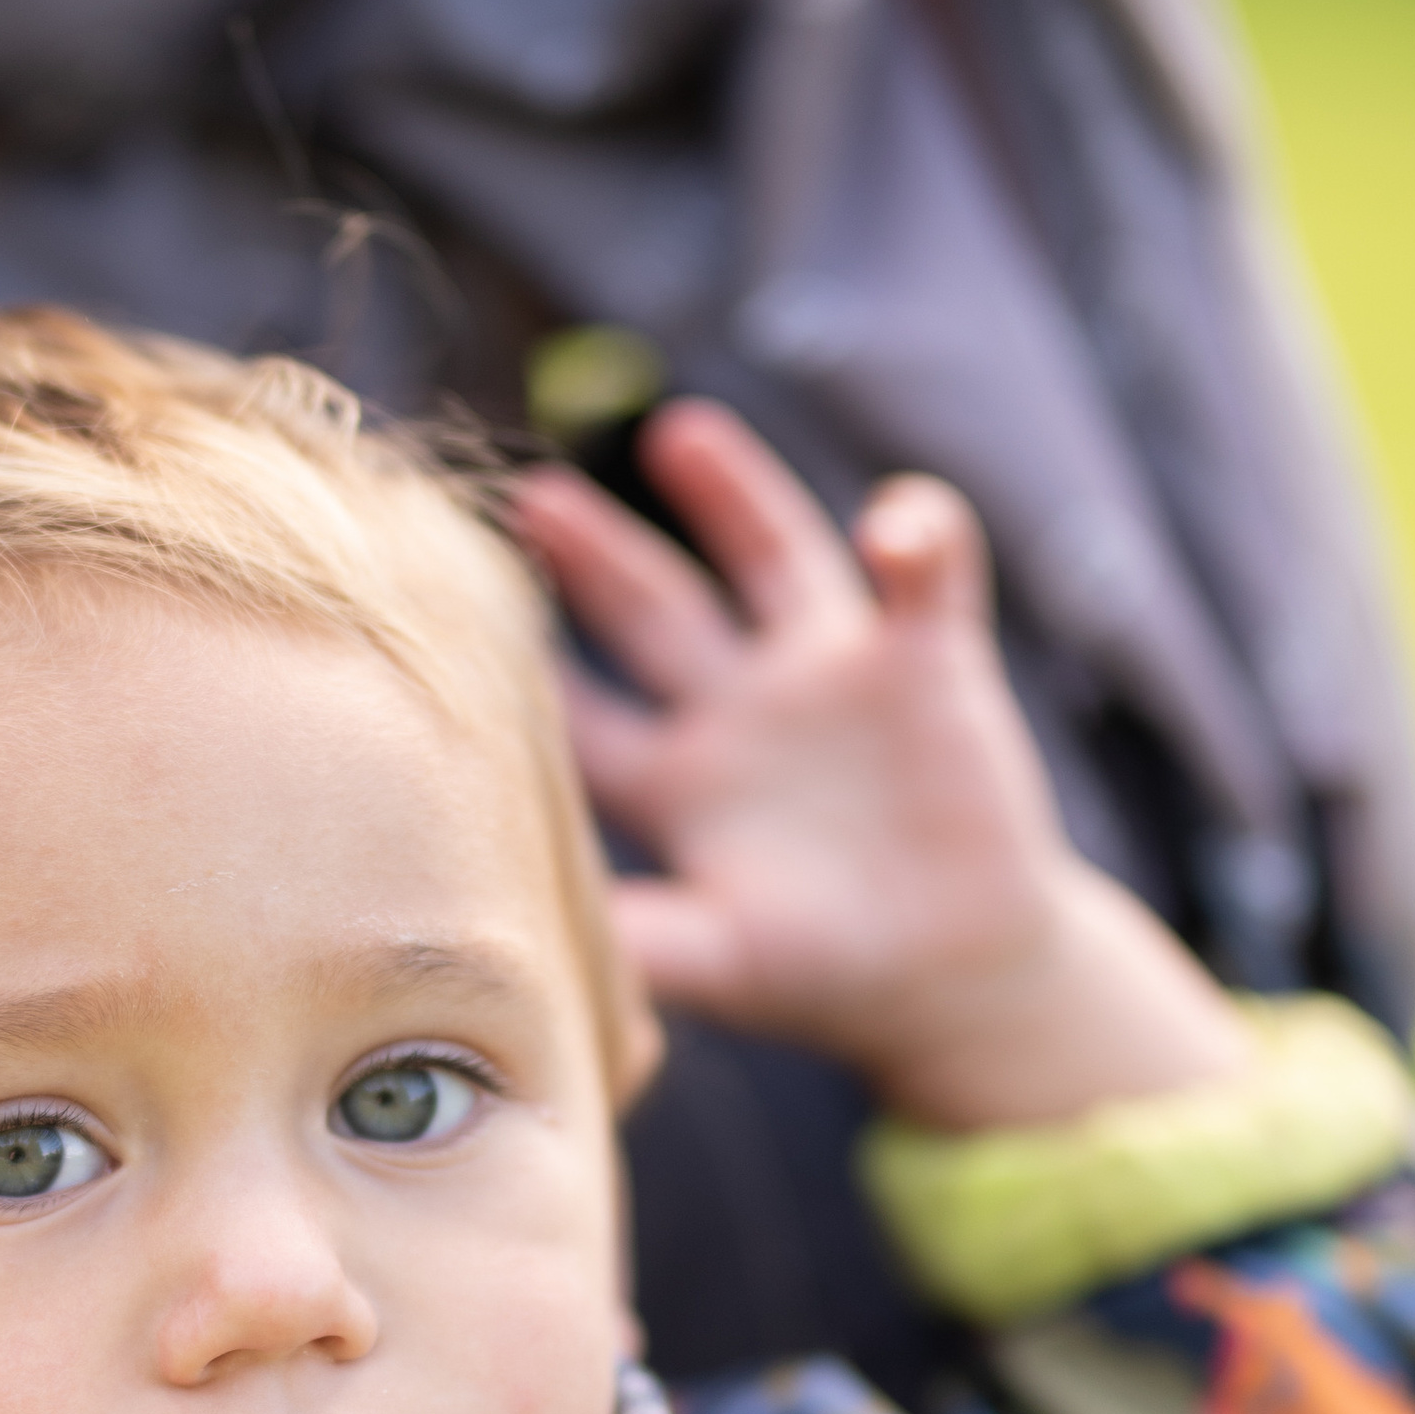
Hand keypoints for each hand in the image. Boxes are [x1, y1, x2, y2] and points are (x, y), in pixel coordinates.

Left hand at [510, 405, 1253, 1134]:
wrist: (961, 980)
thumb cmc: (826, 981)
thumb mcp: (720, 964)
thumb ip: (638, 945)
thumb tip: (528, 939)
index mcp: (675, 785)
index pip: (579, 719)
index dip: (523, 676)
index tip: (452, 622)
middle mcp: (741, 712)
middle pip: (653, 611)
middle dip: (594, 555)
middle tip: (529, 498)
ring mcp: (833, 678)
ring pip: (774, 556)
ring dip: (733, 495)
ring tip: (679, 433)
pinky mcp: (931, 664)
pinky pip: (929, 573)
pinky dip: (918, 534)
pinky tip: (893, 525)